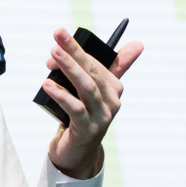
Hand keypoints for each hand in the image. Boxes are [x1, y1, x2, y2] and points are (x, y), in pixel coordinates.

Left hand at [44, 28, 143, 179]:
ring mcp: (101, 117)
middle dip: (75, 51)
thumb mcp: (91, 90)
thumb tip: (138, 44)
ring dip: (70, 68)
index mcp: (115, 88)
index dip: (78, 49)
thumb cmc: (82, 115)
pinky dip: (62, 95)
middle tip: (58, 34)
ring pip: (87, 87)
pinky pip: (75, 109)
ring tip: (53, 54)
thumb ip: (105, 66)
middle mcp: (112, 102)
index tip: (60, 37)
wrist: (76, 151)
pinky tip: (47, 84)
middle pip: (93, 71)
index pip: (99, 62)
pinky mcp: (87, 130)